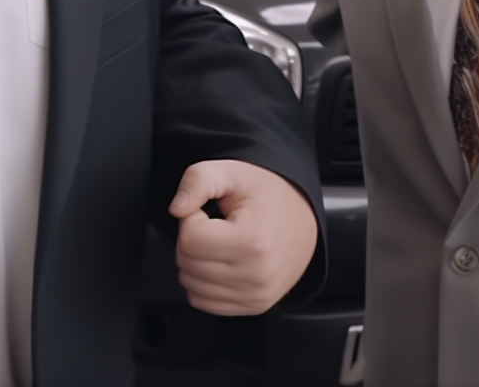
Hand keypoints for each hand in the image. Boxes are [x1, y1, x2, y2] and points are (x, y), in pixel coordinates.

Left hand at [169, 159, 317, 315]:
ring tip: (221, 242)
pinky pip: (204, 302)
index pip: (188, 239)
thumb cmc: (268, 194)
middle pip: (188, 264)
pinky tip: (222, 261)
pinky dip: (204, 282)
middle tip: (216, 225)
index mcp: (252, 241)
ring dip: (197, 262)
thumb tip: (176, 209)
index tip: (208, 211)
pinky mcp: (255, 306)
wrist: (303, 217)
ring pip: (192, 286)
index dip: (191, 218)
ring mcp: (257, 295)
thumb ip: (197, 181)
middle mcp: (257, 275)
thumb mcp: (231, 172)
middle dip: (192, 240)